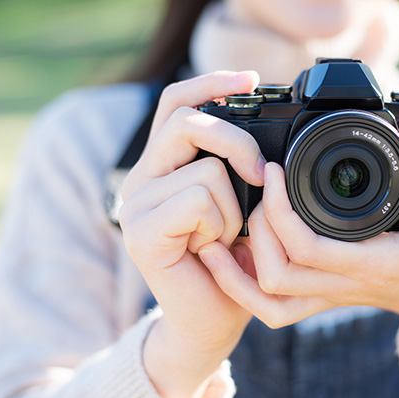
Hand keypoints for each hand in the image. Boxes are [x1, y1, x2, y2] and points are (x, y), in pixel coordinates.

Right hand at [119, 71, 263, 397]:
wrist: (213, 318)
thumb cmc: (233, 259)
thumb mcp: (239, 200)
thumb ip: (233, 161)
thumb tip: (258, 114)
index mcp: (162, 165)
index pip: (176, 102)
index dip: (211, 82)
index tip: (252, 79)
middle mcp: (141, 179)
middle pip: (187, 121)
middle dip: (237, 143)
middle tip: (262, 176)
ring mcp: (136, 206)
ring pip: (205, 168)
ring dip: (233, 206)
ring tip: (225, 235)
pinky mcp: (141, 233)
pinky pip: (198, 200)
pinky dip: (221, 225)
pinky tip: (214, 249)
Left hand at [199, 121, 398, 369]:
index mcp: (372, 263)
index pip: (307, 248)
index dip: (279, 209)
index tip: (274, 169)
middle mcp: (343, 284)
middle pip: (276, 273)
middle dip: (257, 227)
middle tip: (261, 185)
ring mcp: (329, 295)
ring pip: (266, 296)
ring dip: (240, 262)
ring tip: (235, 215)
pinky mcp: (321, 295)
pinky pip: (272, 306)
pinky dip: (244, 286)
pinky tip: (233, 251)